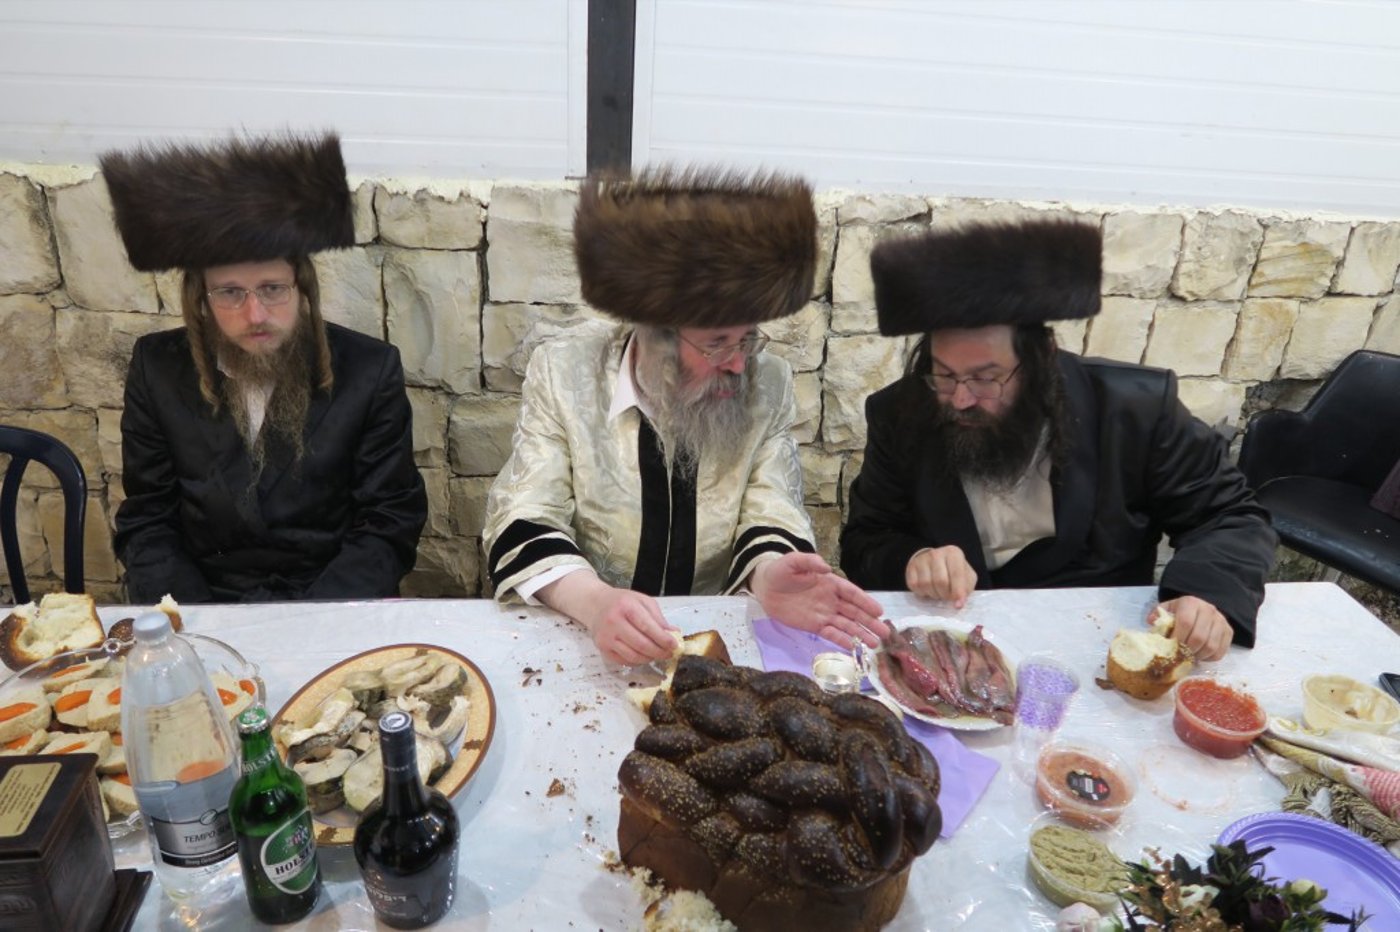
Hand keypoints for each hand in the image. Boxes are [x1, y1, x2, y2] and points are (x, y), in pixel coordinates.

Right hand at [539, 573, 678, 664]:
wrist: (596, 604)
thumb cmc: (622, 601)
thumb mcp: (642, 600)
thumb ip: (658, 617)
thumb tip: (673, 633)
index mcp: (626, 606)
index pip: (647, 627)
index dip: (663, 639)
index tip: (674, 645)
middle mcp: (613, 622)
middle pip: (641, 644)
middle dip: (659, 652)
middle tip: (669, 653)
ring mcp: (606, 637)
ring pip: (633, 656)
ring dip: (649, 658)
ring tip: (658, 655)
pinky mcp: (602, 648)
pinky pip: (623, 661)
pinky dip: (637, 662)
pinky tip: (644, 656)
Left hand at [751, 552, 887, 647]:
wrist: (764, 587)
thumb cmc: (781, 571)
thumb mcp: (793, 561)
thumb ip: (810, 562)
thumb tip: (826, 567)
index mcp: (831, 583)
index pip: (852, 593)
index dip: (866, 602)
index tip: (879, 611)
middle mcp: (831, 600)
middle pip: (854, 612)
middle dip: (870, 622)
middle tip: (885, 633)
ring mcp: (824, 614)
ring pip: (846, 625)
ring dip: (860, 634)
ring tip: (875, 644)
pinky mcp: (813, 626)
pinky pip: (830, 634)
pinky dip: (841, 640)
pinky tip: (853, 647)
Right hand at [905, 546, 976, 607]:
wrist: (934, 562)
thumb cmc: (952, 571)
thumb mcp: (966, 576)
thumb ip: (966, 588)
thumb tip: (959, 602)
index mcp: (953, 553)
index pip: (957, 574)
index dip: (958, 592)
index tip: (958, 605)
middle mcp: (936, 554)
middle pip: (940, 581)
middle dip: (945, 595)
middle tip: (947, 597)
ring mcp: (922, 560)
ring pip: (926, 584)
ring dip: (934, 594)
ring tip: (938, 593)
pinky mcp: (911, 567)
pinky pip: (915, 586)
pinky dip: (922, 593)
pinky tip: (928, 590)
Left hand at [1153, 596, 1230, 661]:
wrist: (1200, 609)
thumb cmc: (1180, 612)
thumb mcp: (1167, 610)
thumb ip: (1158, 616)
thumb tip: (1151, 622)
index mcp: (1191, 603)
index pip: (1185, 622)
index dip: (1178, 638)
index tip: (1171, 646)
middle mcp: (1209, 610)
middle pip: (1199, 637)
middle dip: (1187, 650)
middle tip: (1180, 655)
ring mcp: (1221, 621)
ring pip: (1211, 646)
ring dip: (1198, 656)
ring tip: (1189, 656)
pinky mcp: (1229, 632)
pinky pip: (1220, 651)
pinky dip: (1209, 658)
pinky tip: (1200, 655)